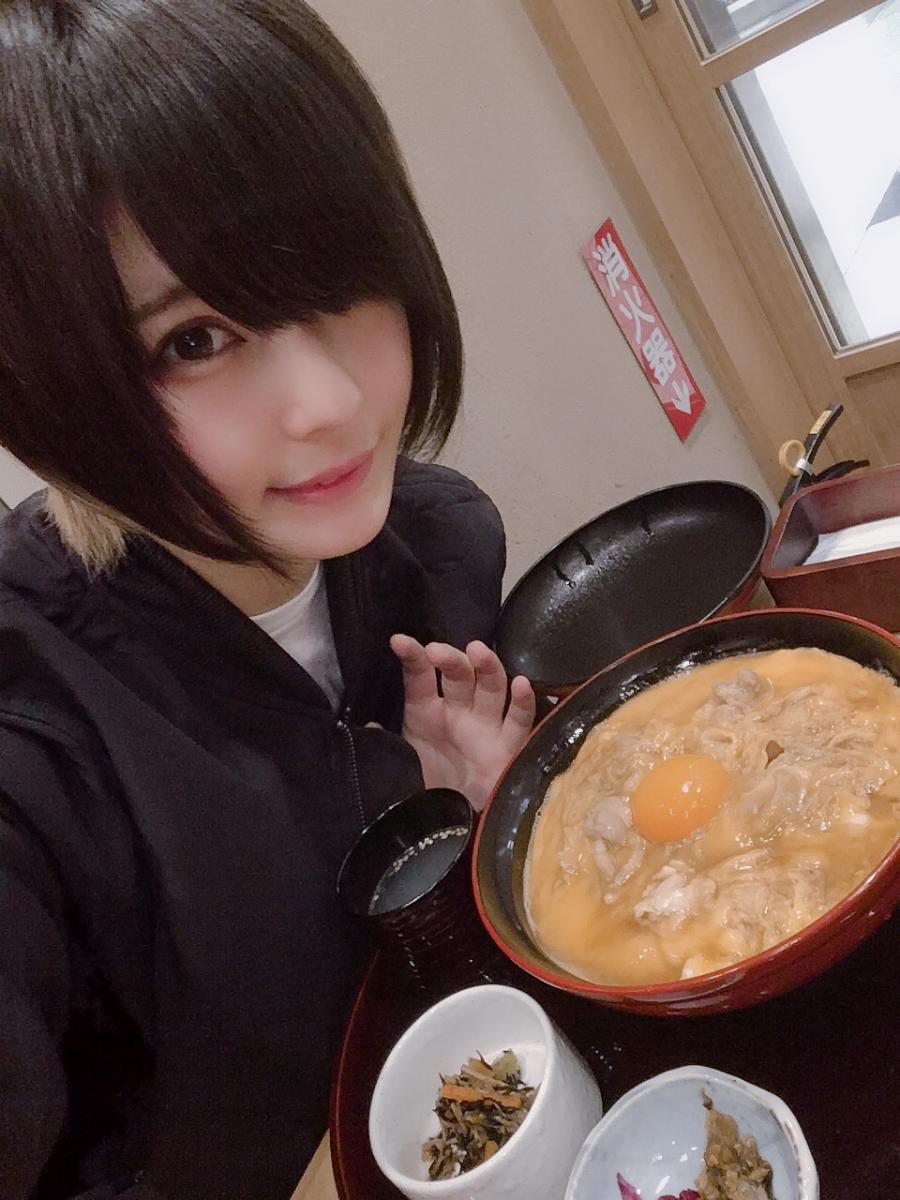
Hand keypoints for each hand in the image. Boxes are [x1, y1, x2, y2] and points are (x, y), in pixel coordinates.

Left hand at [390, 635, 535, 810]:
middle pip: (459, 675)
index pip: (420, 676)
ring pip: (491, 688)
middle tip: (437, 652)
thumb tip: (370, 730)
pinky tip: (522, 684)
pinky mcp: (510, 746)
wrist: (454, 824)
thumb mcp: (400, 763)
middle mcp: (458, 711)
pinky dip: (524, 702)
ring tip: (477, 651)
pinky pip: (519, 721)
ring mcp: (486, 726)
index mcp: (426, 711)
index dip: (411, 656)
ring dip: (487, 667)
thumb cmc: (428, 786)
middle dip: (450, 659)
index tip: (398, 642)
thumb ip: (385, 746)